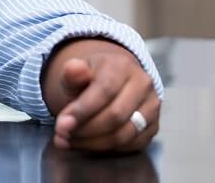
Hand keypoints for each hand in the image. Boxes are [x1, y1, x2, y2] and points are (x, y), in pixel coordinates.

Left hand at [42, 39, 159, 151]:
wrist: (113, 80)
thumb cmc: (91, 77)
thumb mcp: (76, 71)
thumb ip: (71, 72)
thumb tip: (73, 68)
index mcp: (122, 66)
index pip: (104, 91)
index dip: (82, 111)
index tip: (61, 125)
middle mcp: (143, 85)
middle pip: (115, 116)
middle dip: (85, 130)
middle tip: (62, 136)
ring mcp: (152, 107)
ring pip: (124, 134)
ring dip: (93, 143)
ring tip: (70, 141)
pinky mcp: (153, 127)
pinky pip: (131, 145)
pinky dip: (106, 148)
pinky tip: (85, 145)